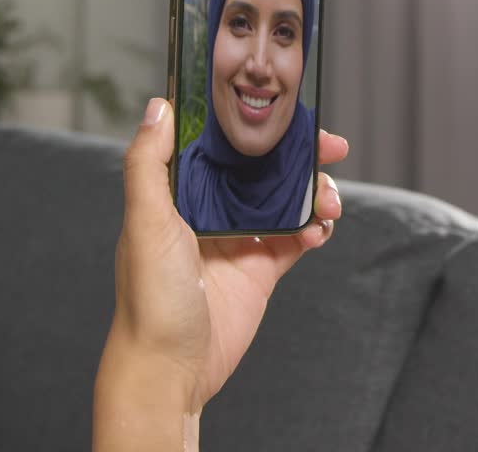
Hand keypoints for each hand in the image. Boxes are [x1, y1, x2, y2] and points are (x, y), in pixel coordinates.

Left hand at [94, 98, 347, 450]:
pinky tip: (319, 230)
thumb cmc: (149, 300)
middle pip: (262, 168)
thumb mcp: (146, 224)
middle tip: (331, 148)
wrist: (171, 369)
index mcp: (179, 194)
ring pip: (285, 200)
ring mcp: (238, 240)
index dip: (255, 125)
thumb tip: (158, 107)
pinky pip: (296, 239)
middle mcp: (210, 212)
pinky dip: (314, 229)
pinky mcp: (260, 271)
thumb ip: (148, 165)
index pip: (223, 144)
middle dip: (298, 155)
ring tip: (328, 202)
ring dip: (313, 193)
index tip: (287, 112)